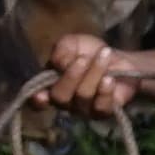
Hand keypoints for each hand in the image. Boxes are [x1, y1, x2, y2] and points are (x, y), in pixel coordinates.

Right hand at [38, 33, 154, 116]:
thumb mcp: (72, 43)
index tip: (41, 95)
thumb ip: (61, 50)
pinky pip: (101, 106)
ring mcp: (84, 109)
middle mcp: (65, 101)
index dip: (37, 100)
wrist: (118, 57)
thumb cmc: (90, 51)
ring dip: (94, 73)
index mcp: (51, 84)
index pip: (37, 101)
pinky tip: (110, 79)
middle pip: (60, 97)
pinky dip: (105, 90)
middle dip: (71, 76)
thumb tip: (60, 64)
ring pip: (82, 96)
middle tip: (84, 58)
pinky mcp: (104, 112)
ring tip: (104, 55)